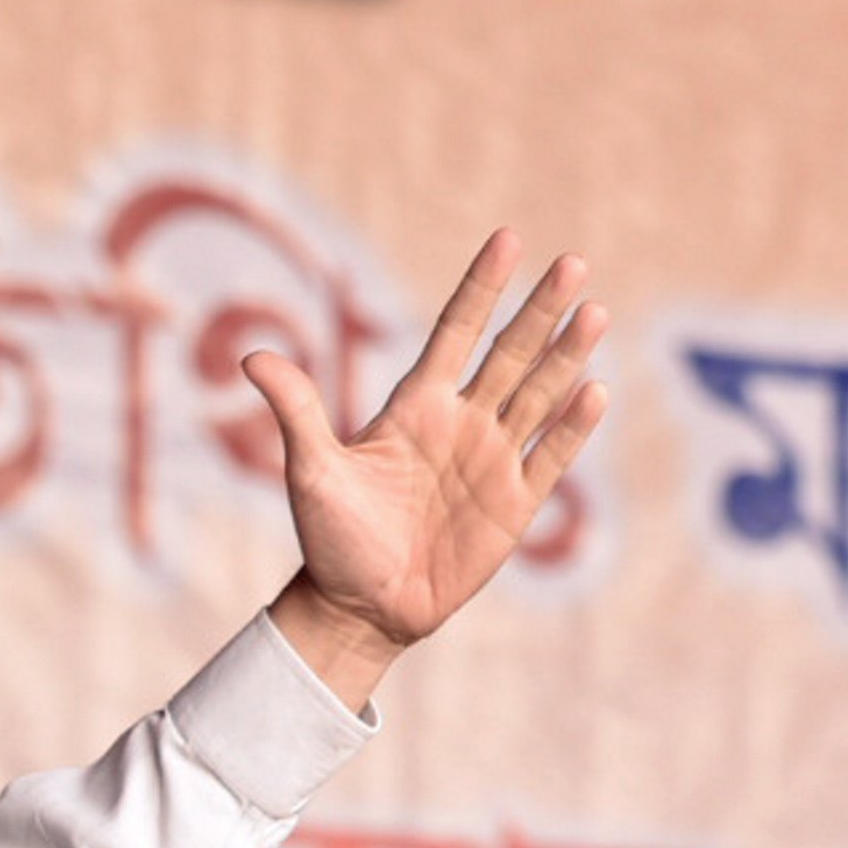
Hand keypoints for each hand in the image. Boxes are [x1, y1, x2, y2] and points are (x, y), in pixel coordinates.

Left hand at [246, 231, 608, 706]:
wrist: (359, 609)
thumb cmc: (330, 539)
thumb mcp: (310, 471)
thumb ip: (295, 411)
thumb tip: (252, 356)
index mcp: (416, 406)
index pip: (456, 331)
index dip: (482, 287)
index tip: (508, 238)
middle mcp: (462, 423)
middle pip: (511, 353)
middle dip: (541, 310)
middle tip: (572, 263)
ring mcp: (492, 461)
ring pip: (540, 396)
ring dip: (567, 356)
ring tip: (595, 311)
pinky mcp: (514, 505)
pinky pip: (551, 459)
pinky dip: (573, 428)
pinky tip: (594, 390)